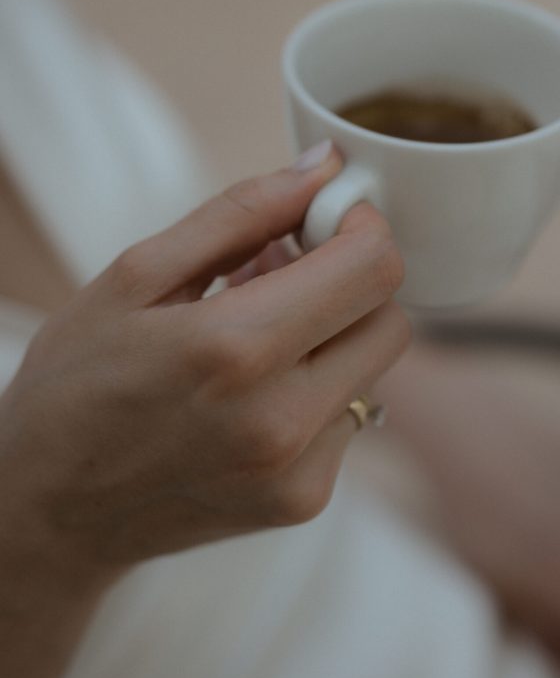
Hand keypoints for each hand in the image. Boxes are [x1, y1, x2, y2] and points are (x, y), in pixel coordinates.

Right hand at [0, 143, 409, 583]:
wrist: (51, 510)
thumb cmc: (76, 384)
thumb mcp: (135, 276)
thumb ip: (241, 213)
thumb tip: (325, 167)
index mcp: (234, 349)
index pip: (372, 267)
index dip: (361, 226)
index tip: (326, 218)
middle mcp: (281, 419)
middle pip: (391, 318)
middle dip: (351, 281)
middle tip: (283, 272)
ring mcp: (299, 471)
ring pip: (375, 367)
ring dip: (334, 334)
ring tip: (257, 332)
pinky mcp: (305, 501)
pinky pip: (350, 416)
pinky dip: (319, 387)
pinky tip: (257, 387)